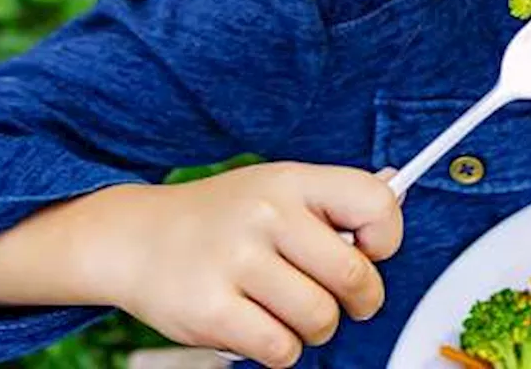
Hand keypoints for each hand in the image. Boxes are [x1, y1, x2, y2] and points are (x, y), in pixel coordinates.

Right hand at [84, 162, 403, 367]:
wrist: (134, 238)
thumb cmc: (221, 217)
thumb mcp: (278, 187)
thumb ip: (335, 198)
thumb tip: (396, 192)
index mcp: (292, 181)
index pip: (376, 205)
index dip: (387, 238)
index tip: (372, 251)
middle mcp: (266, 215)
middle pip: (355, 276)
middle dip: (362, 300)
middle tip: (348, 301)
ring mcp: (236, 262)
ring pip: (320, 319)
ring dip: (317, 327)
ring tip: (293, 311)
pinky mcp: (211, 311)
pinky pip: (281, 349)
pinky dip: (282, 349)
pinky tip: (263, 325)